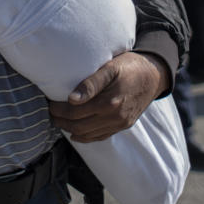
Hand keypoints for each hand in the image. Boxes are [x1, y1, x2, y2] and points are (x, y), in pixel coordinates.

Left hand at [49, 52, 167, 142]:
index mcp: (109, 102)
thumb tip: (72, 99)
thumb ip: (91, 83)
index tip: (49, 102)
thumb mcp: (110, 67)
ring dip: (70, 129)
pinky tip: (76, 132)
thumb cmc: (130, 66)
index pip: (75, 112)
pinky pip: (101, 136)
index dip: (58, 109)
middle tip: (49, 112)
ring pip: (88, 134)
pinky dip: (86, 137)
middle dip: (61, 120)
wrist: (154, 75)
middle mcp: (115, 117)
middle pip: (79, 125)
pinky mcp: (124, 126)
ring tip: (59, 120)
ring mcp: (120, 124)